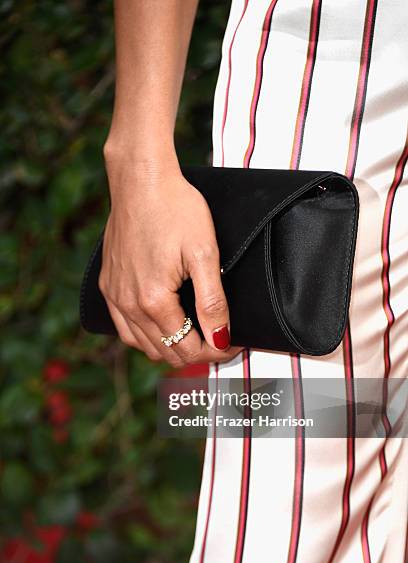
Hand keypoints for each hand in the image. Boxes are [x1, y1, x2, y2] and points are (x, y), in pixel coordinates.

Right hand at [99, 153, 241, 367]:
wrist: (141, 180)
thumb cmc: (176, 209)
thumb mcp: (204, 254)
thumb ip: (212, 302)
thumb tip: (220, 339)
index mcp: (153, 301)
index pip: (188, 348)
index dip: (216, 352)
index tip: (234, 345)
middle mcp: (128, 304)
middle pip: (166, 352)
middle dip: (197, 352)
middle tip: (220, 340)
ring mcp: (114, 296)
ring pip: (143, 345)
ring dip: (171, 347)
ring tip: (195, 336)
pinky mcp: (108, 285)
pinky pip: (124, 328)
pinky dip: (146, 336)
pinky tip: (162, 326)